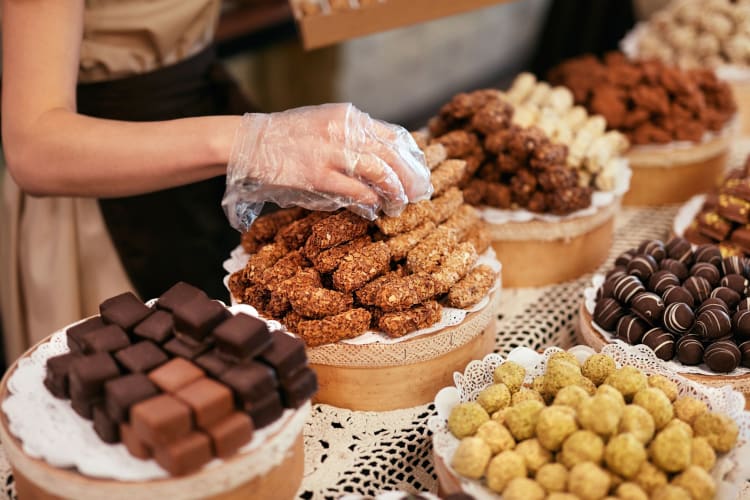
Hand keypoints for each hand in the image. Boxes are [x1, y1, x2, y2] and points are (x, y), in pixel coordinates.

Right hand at [222, 103, 431, 229]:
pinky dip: (371, 200)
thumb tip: (385, 159)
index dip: (413, 158)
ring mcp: (330, 152)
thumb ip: (354, 137)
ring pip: (380, 171)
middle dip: (411, 178)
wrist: (250, 142)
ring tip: (400, 204)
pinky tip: (375, 207)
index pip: (395, 136)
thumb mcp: (326, 124)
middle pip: (394, 155)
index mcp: (349, 117)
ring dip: (395, 191)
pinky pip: (356, 190)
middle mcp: (344, 130)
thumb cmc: (288, 137)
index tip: (421, 174)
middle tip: (419, 195)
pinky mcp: (316, 175)